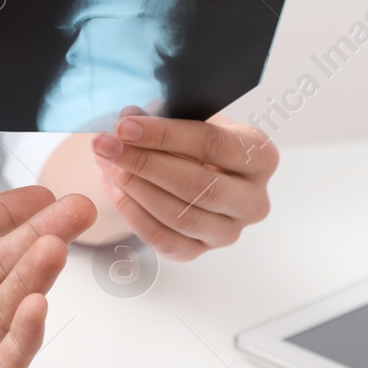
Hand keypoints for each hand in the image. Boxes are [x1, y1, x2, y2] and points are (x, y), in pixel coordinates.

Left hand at [90, 108, 276, 260]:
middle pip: (198, 185)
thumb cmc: (194, 140)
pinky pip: (165, 240)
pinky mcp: (202, 251)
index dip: (164, 135)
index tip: (125, 126)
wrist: (195, 169)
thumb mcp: (188, 119)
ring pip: (181, 216)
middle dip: (145, 163)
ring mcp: (230, 231)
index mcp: (260, 156)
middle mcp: (253, 199)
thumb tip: (128, 120)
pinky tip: (113, 188)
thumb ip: (162, 117)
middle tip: (107, 146)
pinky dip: (133, 214)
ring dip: (135, 188)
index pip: (212, 144)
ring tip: (106, 164)